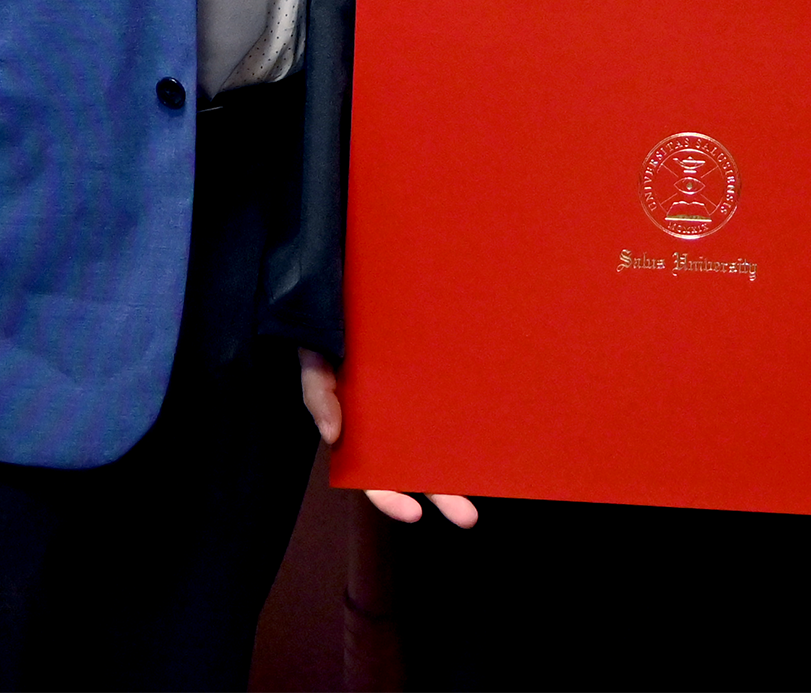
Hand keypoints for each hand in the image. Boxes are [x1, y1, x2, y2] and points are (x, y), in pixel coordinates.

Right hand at [298, 347, 477, 528]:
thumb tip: (331, 435)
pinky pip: (458, 397)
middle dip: (442, 495)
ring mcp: (419, 400)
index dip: (390, 499)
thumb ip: (319, 396)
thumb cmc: (330, 334)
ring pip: (443, 440)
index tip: (413, 514)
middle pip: (417, 468)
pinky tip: (495, 427)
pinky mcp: (440, 372)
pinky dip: (474, 416)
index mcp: (363, 430)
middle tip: (468, 518)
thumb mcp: (315, 363)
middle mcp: (394, 422)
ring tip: (492, 479)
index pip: (373, 476)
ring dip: (465, 463)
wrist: (352, 292)